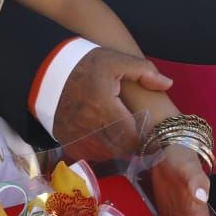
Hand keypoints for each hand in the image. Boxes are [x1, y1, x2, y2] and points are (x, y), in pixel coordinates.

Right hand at [55, 47, 173, 162]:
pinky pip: (90, 154)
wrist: (47, 71)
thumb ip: (144, 71)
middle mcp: (89, 126)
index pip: (133, 136)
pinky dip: (100, 150)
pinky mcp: (66, 141)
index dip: (144, 137)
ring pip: (106, 154)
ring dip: (117, 147)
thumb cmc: (86, 65)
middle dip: (132, 143)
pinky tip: (103, 136)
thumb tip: (168, 84)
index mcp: (105, 107)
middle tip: (137, 132)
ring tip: (120, 133)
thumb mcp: (116, 60)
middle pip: (121, 148)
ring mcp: (76, 136)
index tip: (148, 131)